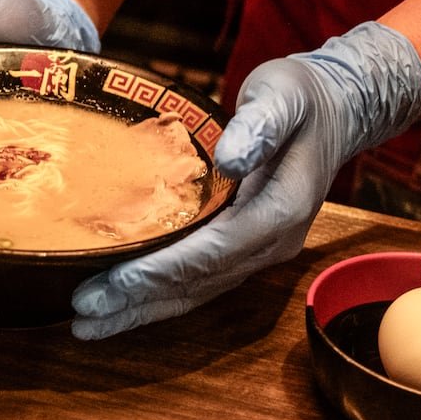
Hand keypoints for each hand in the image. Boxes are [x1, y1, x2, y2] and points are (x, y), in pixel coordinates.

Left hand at [70, 22, 420, 338]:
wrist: (336, 109)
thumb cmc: (301, 97)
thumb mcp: (282, 96)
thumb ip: (258, 126)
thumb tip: (229, 158)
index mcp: (281, 210)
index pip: (213, 251)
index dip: (162, 268)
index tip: (117, 279)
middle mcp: (271, 242)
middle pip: (197, 283)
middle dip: (139, 301)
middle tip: (84, 313)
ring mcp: (259, 250)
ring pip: (195, 292)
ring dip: (142, 310)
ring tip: (90, 324)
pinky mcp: (244, 247)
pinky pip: (198, 281)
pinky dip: (158, 296)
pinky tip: (123, 304)